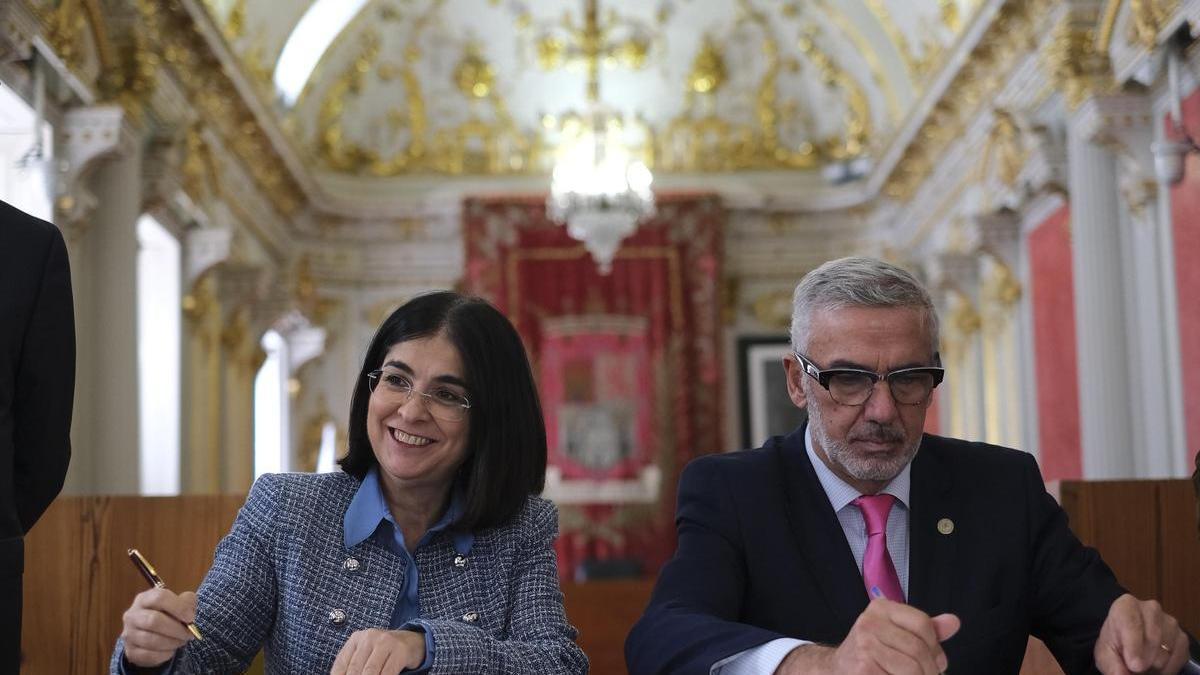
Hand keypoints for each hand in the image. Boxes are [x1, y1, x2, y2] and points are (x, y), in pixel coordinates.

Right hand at [120, 587, 197, 666]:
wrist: (151, 634)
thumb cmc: (167, 614)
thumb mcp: (179, 603)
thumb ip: (187, 602)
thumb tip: (189, 612)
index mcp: (144, 599)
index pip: (159, 598)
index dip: (178, 607)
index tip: (191, 618)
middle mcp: (132, 615)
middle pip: (154, 620)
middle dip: (176, 629)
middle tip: (189, 634)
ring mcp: (129, 634)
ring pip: (151, 640)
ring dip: (172, 642)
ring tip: (181, 641)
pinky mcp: (130, 651)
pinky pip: (148, 655)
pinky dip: (164, 654)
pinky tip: (171, 650)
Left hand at [331, 628, 425, 674]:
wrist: (412, 641)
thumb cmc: (384, 651)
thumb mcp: (366, 653)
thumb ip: (353, 665)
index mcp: (356, 638)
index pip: (341, 664)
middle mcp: (369, 637)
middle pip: (355, 669)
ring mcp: (385, 642)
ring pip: (370, 671)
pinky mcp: (399, 651)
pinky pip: (387, 673)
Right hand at [776, 598, 959, 674]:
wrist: (838, 667)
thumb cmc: (872, 650)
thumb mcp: (897, 632)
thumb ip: (927, 629)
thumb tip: (953, 622)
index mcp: (881, 607)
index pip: (923, 624)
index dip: (936, 647)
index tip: (937, 660)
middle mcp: (870, 622)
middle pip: (919, 649)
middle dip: (931, 669)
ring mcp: (864, 645)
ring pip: (911, 669)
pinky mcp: (863, 667)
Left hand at [1095, 593, 1189, 673]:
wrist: (1129, 643)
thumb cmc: (1116, 644)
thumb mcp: (1106, 654)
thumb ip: (1112, 664)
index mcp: (1126, 606)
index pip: (1132, 624)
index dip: (1134, 647)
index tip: (1133, 665)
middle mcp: (1151, 609)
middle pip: (1152, 640)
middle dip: (1143, 659)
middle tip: (1134, 666)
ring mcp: (1170, 622)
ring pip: (1165, 652)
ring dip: (1154, 665)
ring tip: (1143, 662)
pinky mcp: (1182, 638)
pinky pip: (1178, 659)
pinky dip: (1167, 668)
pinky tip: (1155, 665)